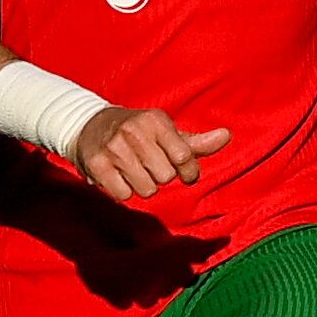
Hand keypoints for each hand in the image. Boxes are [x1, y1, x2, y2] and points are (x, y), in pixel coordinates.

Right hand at [71, 104, 230, 199]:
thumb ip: (197, 142)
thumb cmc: (138, 133)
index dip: (188, 171)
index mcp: (155, 120)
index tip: (183, 170)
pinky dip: (123, 191)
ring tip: (133, 170)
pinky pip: (124, 195)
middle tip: (149, 164)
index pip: (184, 157)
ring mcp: (114, 148)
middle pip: (166, 177)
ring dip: (143, 186)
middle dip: (161, 176)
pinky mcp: (96, 164)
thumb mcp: (167, 133)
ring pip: (146, 189)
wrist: (89, 126)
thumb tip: (227, 135)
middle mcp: (134, 131)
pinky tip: (117, 175)